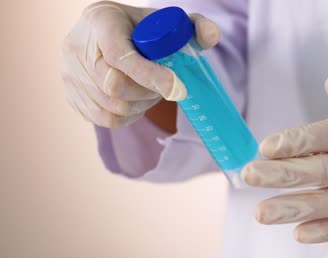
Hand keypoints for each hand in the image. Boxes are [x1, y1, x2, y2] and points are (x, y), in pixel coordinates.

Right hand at [61, 1, 219, 127]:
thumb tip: (211, 36)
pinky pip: (105, 119)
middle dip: (148, 92)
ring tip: (152, 91)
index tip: (179, 88)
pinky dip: (128, 116)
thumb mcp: (167, 22)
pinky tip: (137, 102)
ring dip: (140, 106)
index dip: (150, 76)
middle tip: (167, 87)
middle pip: (114, 87)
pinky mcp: (72, 96)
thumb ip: (193, 26)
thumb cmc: (141, 30)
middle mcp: (76, 47)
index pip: (120, 56)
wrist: (107, 35)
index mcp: (100, 22)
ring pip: (112, 108)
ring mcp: (70, 74)